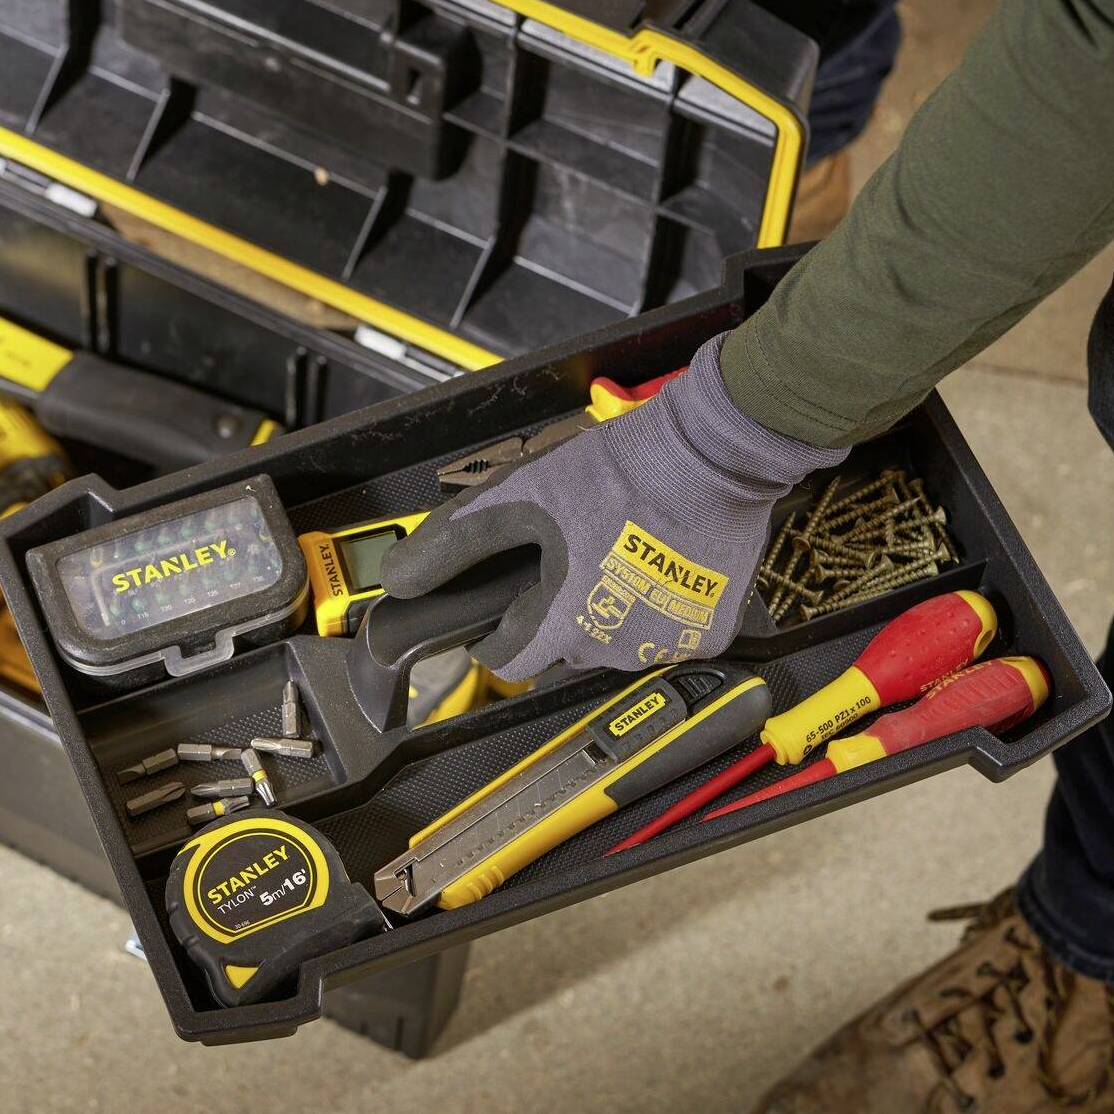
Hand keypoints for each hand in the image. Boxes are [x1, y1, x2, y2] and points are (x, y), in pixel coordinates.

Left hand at [380, 338, 843, 679]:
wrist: (712, 452)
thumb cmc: (621, 471)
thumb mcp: (521, 495)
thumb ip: (456, 542)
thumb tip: (401, 577)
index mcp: (567, 621)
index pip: (512, 661)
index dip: (498, 634)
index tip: (505, 610)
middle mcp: (618, 646)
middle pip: (565, 649)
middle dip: (558, 614)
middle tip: (569, 560)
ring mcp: (669, 643)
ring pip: (616, 644)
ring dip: (608, 611)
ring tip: (615, 556)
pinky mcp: (711, 633)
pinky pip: (668, 634)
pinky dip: (657, 609)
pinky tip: (656, 566)